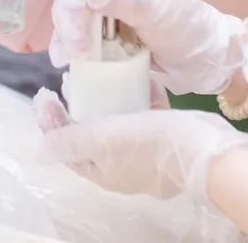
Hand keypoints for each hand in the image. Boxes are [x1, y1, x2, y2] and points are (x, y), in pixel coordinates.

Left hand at [35, 89, 247, 200]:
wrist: (205, 150)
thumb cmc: (150, 143)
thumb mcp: (104, 140)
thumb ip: (71, 141)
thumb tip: (42, 147)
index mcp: (102, 170)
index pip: (67, 148)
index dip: (54, 123)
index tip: (47, 94)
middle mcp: (122, 167)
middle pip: (93, 137)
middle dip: (81, 109)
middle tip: (75, 80)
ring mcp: (148, 154)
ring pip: (122, 126)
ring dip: (110, 102)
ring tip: (105, 76)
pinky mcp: (170, 139)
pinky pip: (149, 116)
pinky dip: (142, 99)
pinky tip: (143, 78)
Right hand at [52, 0, 244, 93]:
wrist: (195, 56)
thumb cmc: (183, 24)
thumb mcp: (155, 9)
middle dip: (71, 6)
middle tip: (78, 34)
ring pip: (71, 1)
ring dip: (68, 26)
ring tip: (79, 51)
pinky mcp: (100, 18)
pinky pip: (74, 22)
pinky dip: (68, 38)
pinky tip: (67, 55)